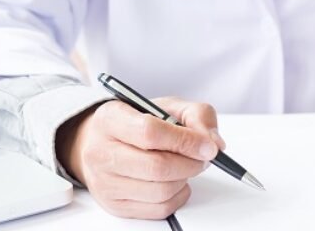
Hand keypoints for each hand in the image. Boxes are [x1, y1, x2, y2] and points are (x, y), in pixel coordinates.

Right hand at [56, 98, 225, 218]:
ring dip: (185, 179)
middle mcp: (100, 152)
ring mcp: (105, 182)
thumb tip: (214, 143)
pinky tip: (175, 180)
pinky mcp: (115, 205)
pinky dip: (178, 195)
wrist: (105, 142)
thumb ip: (197, 116)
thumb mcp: (168, 106)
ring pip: (160, 191)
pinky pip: (159, 209)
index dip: (186, 141)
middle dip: (191, 163)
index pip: (150, 133)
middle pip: (157, 167)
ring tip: (186, 166)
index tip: (207, 146)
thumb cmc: (138, 123)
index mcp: (110, 120)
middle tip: (203, 157)